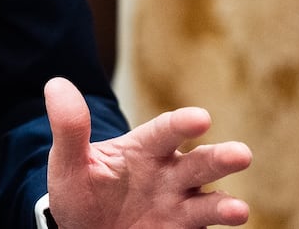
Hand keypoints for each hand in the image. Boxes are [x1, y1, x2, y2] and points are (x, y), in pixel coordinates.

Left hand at [44, 77, 251, 227]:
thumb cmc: (80, 190)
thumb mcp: (68, 161)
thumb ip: (69, 127)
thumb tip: (56, 84)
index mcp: (143, 149)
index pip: (164, 132)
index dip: (181, 124)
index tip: (200, 117)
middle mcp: (169, 175)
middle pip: (199, 164)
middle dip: (220, 159)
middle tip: (241, 154)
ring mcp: (177, 206)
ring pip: (208, 203)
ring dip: (225, 205)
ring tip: (239, 210)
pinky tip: (223, 227)